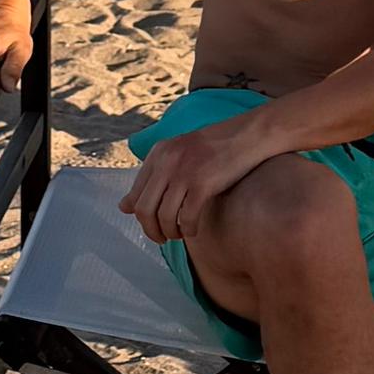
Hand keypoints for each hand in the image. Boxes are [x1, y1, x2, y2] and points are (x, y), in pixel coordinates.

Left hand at [123, 113, 274, 242]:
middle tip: (162, 238)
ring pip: (164, 217)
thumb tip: (123, 207)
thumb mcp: (179, 156)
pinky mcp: (203, 183)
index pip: (136, 194)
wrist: (251, 135)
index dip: (142, 217)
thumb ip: (153, 178)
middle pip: (145, 209)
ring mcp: (184, 171)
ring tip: (179, 235)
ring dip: (170, 233)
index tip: (153, 226)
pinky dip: (189, 230)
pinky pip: (187, 217)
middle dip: (151, 230)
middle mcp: (167, 161)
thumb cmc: (217, 148)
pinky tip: (194, 230)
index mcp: (159, 152)